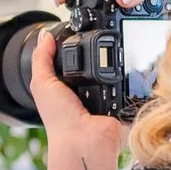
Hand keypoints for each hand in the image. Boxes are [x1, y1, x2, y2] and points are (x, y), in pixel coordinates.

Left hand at [32, 26, 124, 169]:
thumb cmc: (60, 119)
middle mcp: (88, 90)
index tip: (81, 28)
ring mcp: (107, 96)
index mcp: (67, 86)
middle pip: (96, 61)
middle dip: (97, 52)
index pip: (74, 58)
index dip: (76, 45)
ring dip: (113, 64)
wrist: (84, 141)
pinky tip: (122, 73)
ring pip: (115, 69)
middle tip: (98, 41)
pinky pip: (129, 83)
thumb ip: (41, 58)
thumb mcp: (42, 83)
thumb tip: (46, 35)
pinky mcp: (123, 102)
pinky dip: (126, 78)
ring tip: (110, 59)